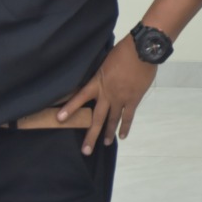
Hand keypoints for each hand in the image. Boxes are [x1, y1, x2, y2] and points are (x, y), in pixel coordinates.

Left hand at [59, 37, 156, 154]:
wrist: (141, 51)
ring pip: (112, 120)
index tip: (59, 119)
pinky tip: (122, 136)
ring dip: (108, 133)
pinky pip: (128, 116)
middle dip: (91, 135)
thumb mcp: (105, 61)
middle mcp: (107, 94)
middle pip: (97, 118)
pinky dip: (125, 127)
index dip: (70, 108)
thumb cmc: (123, 51)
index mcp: (98, 83)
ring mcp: (121, 99)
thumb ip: (100, 74)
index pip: (80, 97)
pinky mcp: (133, 99)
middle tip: (86, 150)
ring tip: (104, 144)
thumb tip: (98, 79)